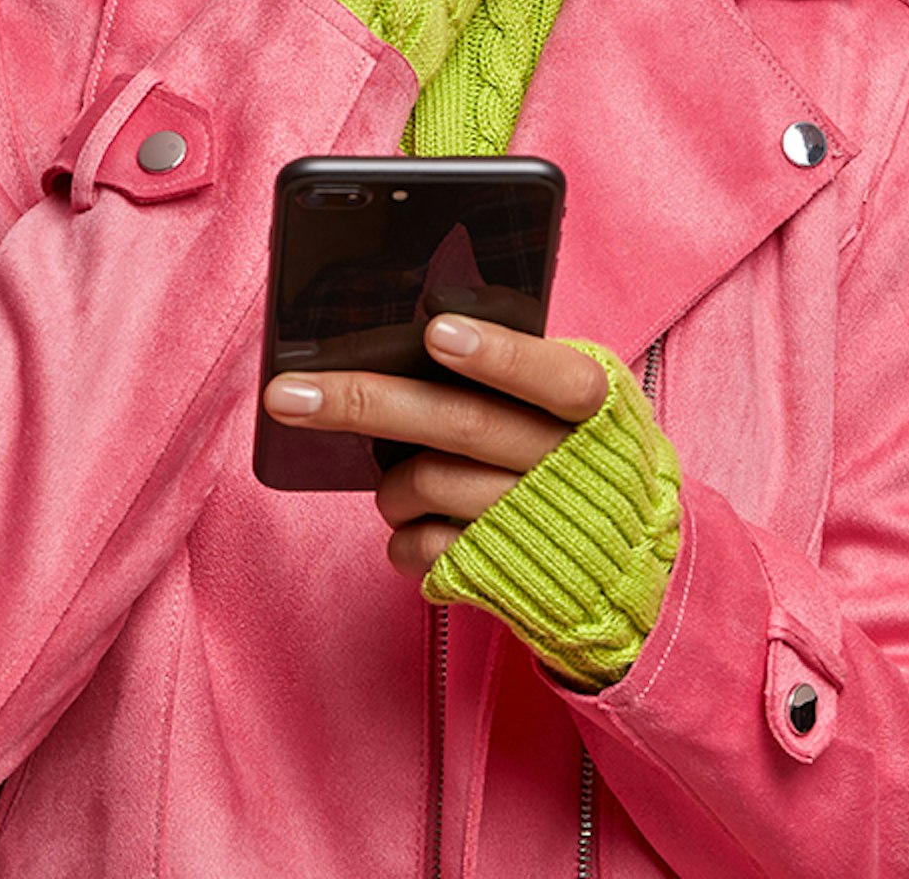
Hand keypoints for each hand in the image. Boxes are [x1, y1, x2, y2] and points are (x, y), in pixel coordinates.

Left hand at [262, 315, 613, 580]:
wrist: (623, 572)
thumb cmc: (576, 461)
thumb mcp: (575, 409)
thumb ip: (519, 377)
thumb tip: (417, 339)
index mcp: (598, 407)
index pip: (558, 378)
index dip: (500, 356)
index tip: (436, 332)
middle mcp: (573, 465)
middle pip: (462, 424)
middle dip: (365, 401)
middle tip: (285, 393)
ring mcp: (539, 524)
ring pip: (430, 483)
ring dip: (393, 485)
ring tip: (399, 486)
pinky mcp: (507, 576)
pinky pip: (426, 549)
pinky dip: (404, 538)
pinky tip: (418, 529)